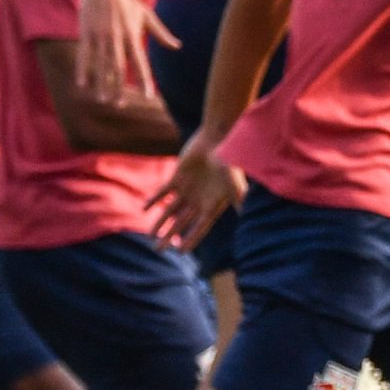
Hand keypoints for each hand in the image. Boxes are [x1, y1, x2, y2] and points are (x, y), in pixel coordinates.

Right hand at [77, 0, 176, 97]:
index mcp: (133, 35)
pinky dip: (83, 70)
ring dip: (101, 83)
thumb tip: (177, 46)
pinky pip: (84, 55)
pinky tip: (82, 84)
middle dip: (119, 87)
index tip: (147, 96)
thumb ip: (161, 34)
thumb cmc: (129, 0)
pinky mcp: (87, 33)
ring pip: (101, 64)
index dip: (144, 80)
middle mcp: (117, 38)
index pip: (140, 62)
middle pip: (119, 68)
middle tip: (119, 105)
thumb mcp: (147, 15)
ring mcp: (101, 36)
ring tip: (102, 100)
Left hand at [149, 130, 244, 250]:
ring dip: (160, 222)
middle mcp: (198, 200)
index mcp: (211, 205)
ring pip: (170, 210)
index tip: (180, 252)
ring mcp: (186, 189)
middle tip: (158, 249)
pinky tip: (144, 209)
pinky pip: (163, 192)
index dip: (190, 239)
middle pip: (182, 223)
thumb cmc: (227, 160)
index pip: (199, 228)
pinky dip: (154, 200)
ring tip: (151, 235)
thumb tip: (245, 211)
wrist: (217, 138)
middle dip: (170, 236)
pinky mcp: (177, 177)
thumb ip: (237, 196)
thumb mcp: (233, 181)